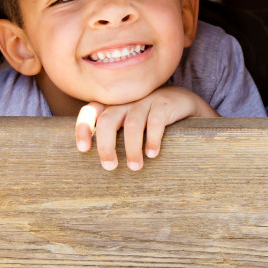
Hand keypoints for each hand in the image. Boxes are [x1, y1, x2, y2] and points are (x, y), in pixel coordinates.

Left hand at [75, 85, 217, 170]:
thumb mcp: (130, 120)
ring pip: (132, 125)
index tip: (84, 149)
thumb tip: (98, 161)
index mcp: (114, 103)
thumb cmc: (151, 118)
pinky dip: (152, 140)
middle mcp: (127, 100)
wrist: (184, 102)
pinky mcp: (165, 103)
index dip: (84, 127)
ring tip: (135, 167)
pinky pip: (155, 122)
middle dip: (106, 146)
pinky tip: (152, 154)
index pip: (91, 110)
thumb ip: (114, 131)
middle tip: (110, 167)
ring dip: (132, 149)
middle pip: (108, 121)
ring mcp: (146, 100)